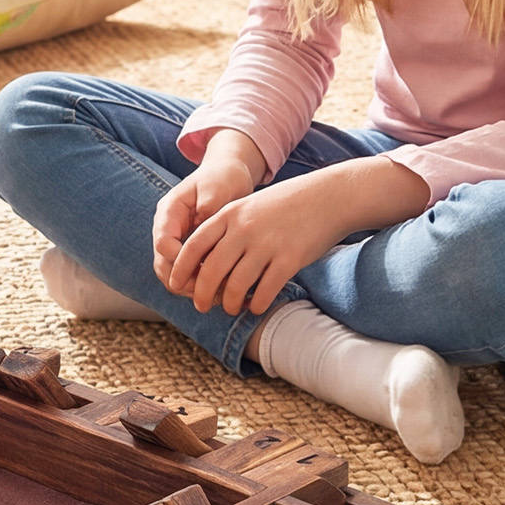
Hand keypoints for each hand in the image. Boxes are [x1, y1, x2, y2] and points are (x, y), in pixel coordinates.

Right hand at [153, 130, 264, 289]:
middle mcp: (167, 230)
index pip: (163, 243)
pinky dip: (201, 285)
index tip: (206, 271)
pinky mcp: (188, 251)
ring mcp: (176, 242)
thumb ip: (209, 203)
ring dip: (191, 288)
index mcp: (169, 212)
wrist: (227, 176)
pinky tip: (223, 290)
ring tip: (218, 294)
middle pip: (162, 265)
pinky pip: (187, 274)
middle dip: (183, 282)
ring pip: (172, 275)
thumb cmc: (223, 178)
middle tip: (210, 293)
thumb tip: (202, 220)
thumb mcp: (218, 186)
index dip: (180, 261)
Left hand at [166, 156, 430, 315]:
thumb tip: (205, 261)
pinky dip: (257, 304)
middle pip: (211, 270)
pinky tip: (256, 306)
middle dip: (201, 293)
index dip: (180, 268)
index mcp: (230, 214)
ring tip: (231, 308)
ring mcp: (267, 244)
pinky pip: (265, 291)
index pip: (194, 245)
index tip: (174, 284)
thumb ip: (227, 228)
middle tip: (200, 305)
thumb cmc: (286, 204)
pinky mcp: (290, 259)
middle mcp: (244, 229)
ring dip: (229, 303)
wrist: (329, 196)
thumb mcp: (249, 206)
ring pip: (236, 285)